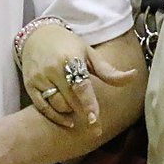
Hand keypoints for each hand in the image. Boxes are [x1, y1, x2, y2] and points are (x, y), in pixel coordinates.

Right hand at [19, 24, 136, 132]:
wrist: (38, 35)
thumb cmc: (69, 45)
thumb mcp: (90, 53)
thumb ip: (109, 71)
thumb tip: (133, 76)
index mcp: (70, 59)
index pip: (81, 85)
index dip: (88, 103)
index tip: (94, 119)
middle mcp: (53, 69)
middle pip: (70, 100)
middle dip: (84, 113)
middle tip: (95, 127)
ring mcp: (39, 78)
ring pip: (57, 105)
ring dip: (70, 112)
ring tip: (77, 107)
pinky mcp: (29, 86)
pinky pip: (43, 108)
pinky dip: (56, 117)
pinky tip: (68, 121)